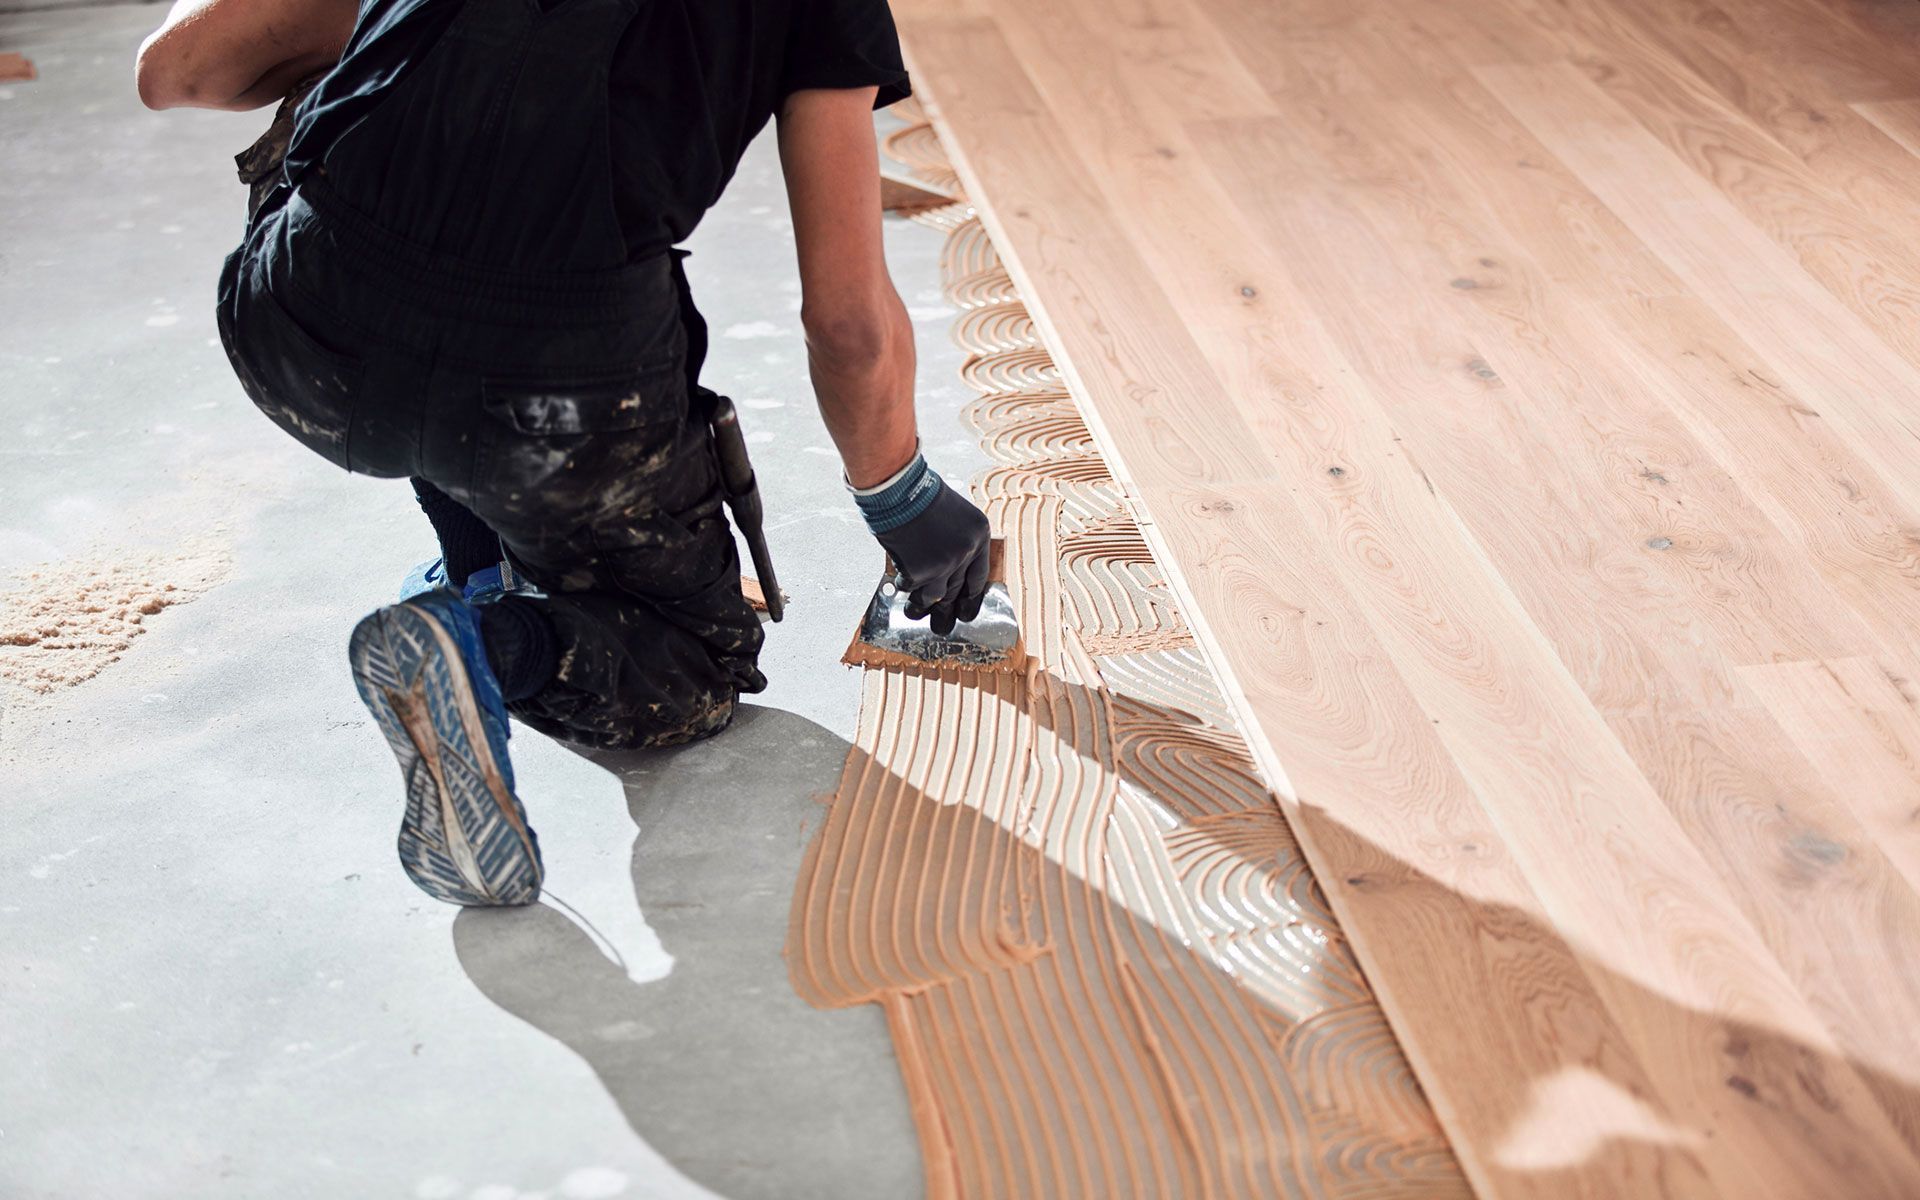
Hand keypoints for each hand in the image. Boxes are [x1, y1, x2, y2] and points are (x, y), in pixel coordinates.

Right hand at [873, 479, 992, 635]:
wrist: (898, 488)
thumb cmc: (919, 496)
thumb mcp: (951, 515)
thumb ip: (953, 542)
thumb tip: (947, 576)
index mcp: (978, 535)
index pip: (979, 576)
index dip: (971, 597)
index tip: (966, 611)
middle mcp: (966, 551)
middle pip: (957, 590)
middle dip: (948, 611)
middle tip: (943, 626)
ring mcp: (944, 564)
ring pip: (935, 597)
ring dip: (922, 606)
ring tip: (913, 612)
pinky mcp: (921, 571)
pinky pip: (911, 587)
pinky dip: (903, 587)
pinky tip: (898, 586)